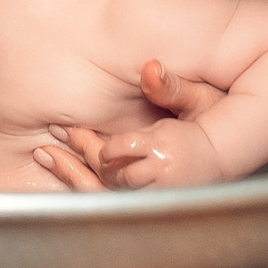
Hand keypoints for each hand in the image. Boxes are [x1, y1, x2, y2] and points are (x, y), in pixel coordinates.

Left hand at [32, 61, 233, 190]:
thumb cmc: (209, 122)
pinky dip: (80, 184)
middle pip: (111, 172)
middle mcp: (157, 175)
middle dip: (82, 152)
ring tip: (46, 154)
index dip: (101, 145)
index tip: (75, 130)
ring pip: (105, 190)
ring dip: (73, 173)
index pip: (128, 152)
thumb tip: (150, 68)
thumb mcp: (199, 100)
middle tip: (58, 130)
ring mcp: (149, 192)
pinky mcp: (141, 199)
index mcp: (166, 148)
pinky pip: (106, 198)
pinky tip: (58, 167)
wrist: (221, 157)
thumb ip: (174, 86)